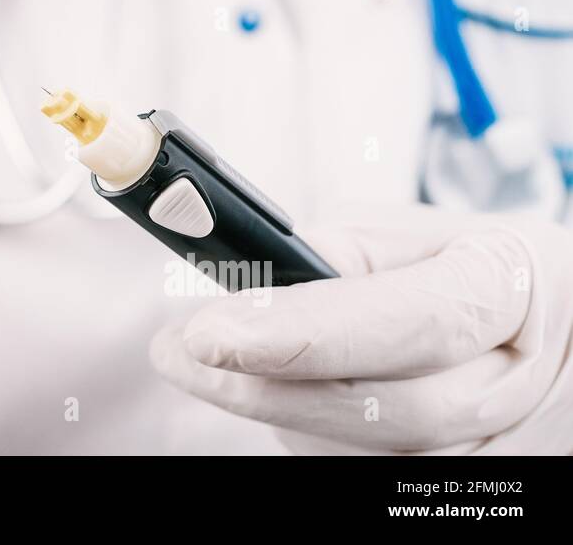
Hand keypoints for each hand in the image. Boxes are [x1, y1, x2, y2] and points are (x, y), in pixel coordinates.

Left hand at [149, 203, 572, 453]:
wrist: (551, 325)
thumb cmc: (467, 266)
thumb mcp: (413, 232)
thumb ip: (338, 255)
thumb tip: (249, 282)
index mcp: (507, 285)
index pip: (410, 320)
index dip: (303, 332)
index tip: (210, 332)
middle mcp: (517, 379)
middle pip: (389, 408)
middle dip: (264, 386)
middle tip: (180, 352)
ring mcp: (503, 445)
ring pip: (372, 453)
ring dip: (280, 411)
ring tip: (225, 365)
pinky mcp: (470, 484)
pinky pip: (368, 471)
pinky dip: (309, 435)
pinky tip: (282, 397)